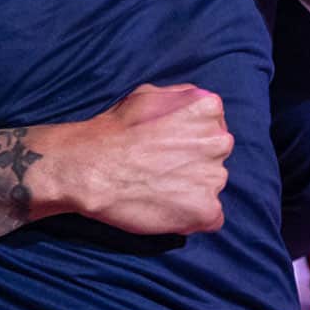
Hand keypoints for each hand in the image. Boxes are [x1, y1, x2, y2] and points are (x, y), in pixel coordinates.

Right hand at [34, 83, 233, 234]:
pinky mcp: (207, 211)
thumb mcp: (149, 93)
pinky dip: (192, 215)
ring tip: (158, 187)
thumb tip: (198, 108)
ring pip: (211, 185)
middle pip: (215, 156)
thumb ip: (182, 99)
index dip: (188, 139)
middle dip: (193, 163)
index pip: (213, 126)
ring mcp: (215, 178)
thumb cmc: (114, 130)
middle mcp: (219, 141)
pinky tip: (166, 207)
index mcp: (208, 108)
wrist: (90, 169)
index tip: (166, 146)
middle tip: (161, 168)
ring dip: (192, 189)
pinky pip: (211, 216)